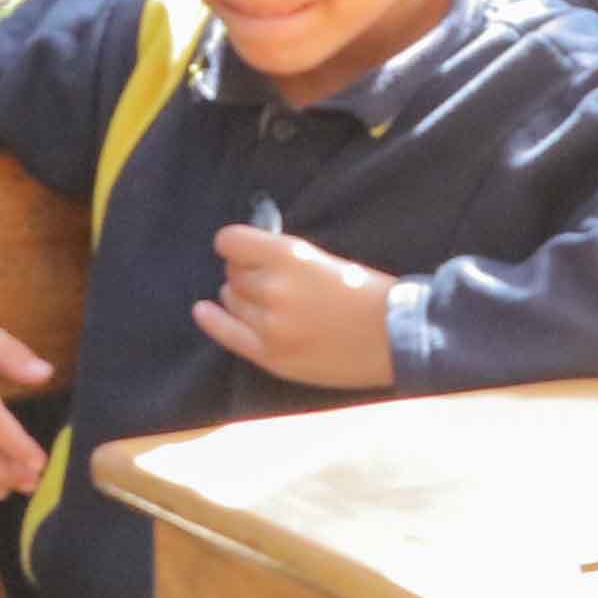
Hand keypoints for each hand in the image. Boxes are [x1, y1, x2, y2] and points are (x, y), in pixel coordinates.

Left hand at [196, 218, 399, 389]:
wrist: (394, 337)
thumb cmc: (367, 293)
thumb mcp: (324, 259)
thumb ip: (284, 258)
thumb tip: (246, 253)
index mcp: (289, 256)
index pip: (231, 242)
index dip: (235, 245)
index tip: (241, 249)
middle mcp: (272, 288)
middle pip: (232, 273)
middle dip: (244, 273)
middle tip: (265, 280)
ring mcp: (269, 325)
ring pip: (231, 300)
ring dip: (240, 297)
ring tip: (265, 302)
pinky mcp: (271, 356)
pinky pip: (227, 334)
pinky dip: (213, 319)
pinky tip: (203, 311)